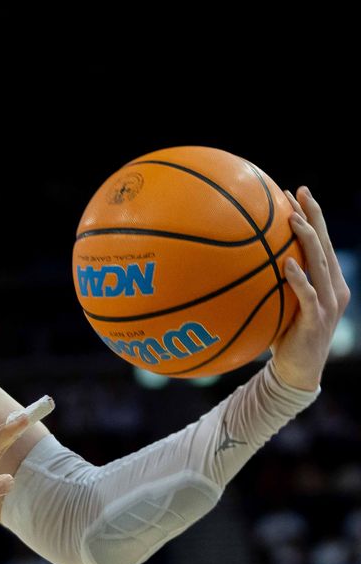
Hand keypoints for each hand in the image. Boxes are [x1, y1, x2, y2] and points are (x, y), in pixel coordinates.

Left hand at [271, 187, 350, 390]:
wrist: (295, 372)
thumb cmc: (281, 336)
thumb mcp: (275, 304)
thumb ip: (265, 283)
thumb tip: (230, 261)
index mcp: (326, 282)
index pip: (320, 242)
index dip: (312, 216)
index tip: (296, 191)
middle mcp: (333, 288)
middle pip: (324, 245)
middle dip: (314, 216)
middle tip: (300, 192)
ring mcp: (327, 304)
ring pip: (321, 264)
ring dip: (307, 240)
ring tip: (293, 218)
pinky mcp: (317, 320)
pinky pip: (308, 296)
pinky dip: (299, 279)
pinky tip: (288, 264)